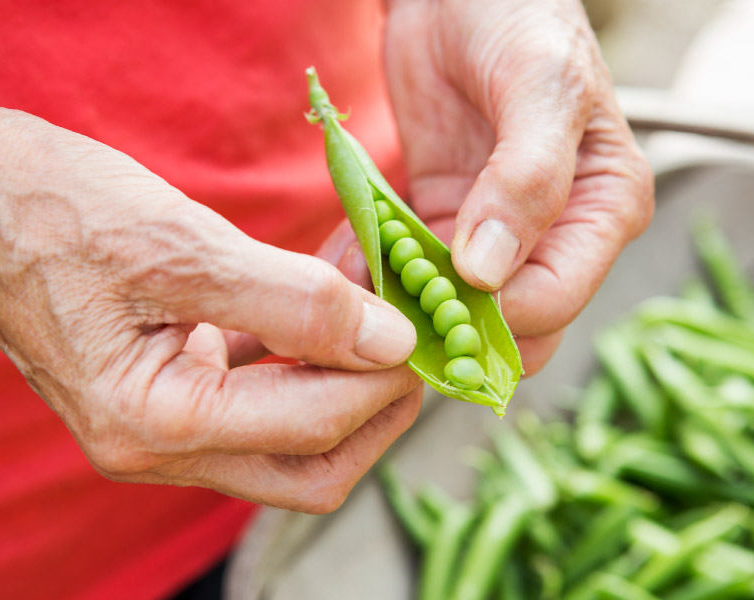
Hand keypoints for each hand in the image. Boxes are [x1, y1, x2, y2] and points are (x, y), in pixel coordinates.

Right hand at [0, 101, 420, 512]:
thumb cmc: (56, 211)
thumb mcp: (183, 246)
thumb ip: (292, 300)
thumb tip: (388, 339)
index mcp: (155, 422)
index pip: (312, 426)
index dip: (385, 379)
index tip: (427, 329)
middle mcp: (158, 445)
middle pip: (308, 466)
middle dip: (376, 413)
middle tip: (418, 352)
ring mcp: (161, 426)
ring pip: (288, 439)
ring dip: (345, 388)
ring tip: (386, 327)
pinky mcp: (167, 392)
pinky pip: (257, 397)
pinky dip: (302, 364)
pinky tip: (328, 315)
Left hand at [384, 0, 653, 374]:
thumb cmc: (517, 18)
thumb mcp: (538, 85)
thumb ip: (526, 179)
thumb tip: (490, 271)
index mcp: (601, 210)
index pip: (553, 299)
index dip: (494, 317)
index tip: (432, 303)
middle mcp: (554, 234)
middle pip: (509, 326)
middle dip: (447, 330)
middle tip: (385, 309)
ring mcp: (495, 236)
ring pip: (453, 311)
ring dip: (402, 306)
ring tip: (356, 272)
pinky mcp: (444, 224)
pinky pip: (413, 273)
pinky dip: (379, 275)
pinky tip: (349, 256)